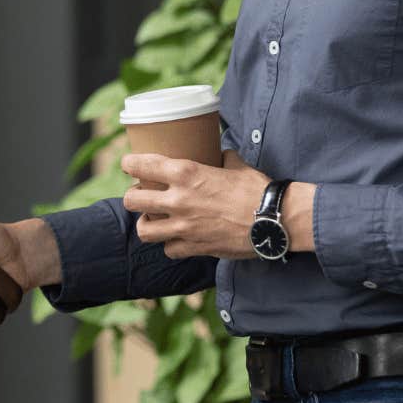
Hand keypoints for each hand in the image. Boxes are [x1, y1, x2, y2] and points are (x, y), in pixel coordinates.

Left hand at [120, 150, 312, 259]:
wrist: (274, 221)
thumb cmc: (257, 190)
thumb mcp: (236, 165)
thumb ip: (223, 158)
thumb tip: (222, 152)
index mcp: (186, 173)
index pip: (141, 166)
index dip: (129, 164)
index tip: (128, 165)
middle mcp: (179, 200)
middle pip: (131, 200)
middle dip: (132, 197)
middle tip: (141, 195)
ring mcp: (184, 226)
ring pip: (144, 230)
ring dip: (146, 224)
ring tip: (154, 220)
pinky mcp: (194, 247)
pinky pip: (168, 250)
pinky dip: (171, 246)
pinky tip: (178, 239)